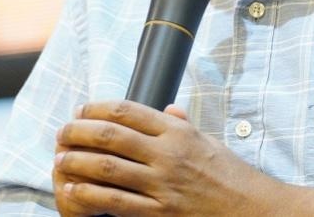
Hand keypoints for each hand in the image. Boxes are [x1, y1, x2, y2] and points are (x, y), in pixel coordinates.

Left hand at [53, 100, 279, 215]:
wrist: (252, 208)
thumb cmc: (230, 175)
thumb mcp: (209, 140)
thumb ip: (183, 125)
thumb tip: (167, 110)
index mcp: (178, 132)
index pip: (128, 110)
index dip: (97, 107)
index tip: (81, 110)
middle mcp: (168, 154)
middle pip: (111, 136)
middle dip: (78, 131)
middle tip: (62, 132)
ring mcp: (163, 185)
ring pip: (107, 168)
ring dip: (77, 162)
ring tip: (60, 159)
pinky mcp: (160, 212)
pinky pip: (116, 202)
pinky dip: (89, 195)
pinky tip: (73, 190)